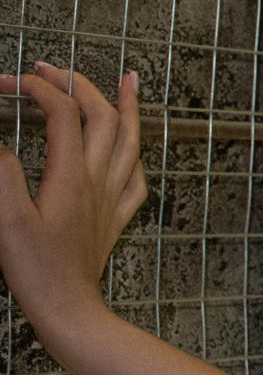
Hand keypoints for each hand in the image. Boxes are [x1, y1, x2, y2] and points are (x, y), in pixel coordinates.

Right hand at [0, 62, 149, 328]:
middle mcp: (98, 180)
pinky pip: (137, 175)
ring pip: (130, 140)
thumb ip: (2, 174)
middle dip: (79, 84)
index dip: (38, 88)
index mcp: (70, 175)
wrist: (68, 306)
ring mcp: (112, 197)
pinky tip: (134, 145)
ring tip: (128, 80)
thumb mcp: (5, 218)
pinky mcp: (116, 217)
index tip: (11, 80)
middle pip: (101, 117)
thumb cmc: (34, 268)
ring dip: (126, 106)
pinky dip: (136, 150)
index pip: (62, 113)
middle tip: (53, 68)